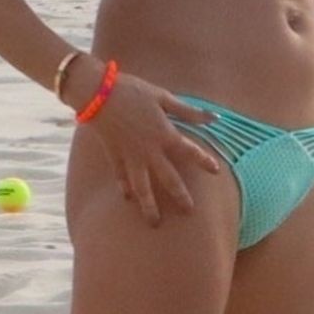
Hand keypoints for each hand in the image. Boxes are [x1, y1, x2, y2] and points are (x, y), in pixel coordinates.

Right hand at [87, 69, 222, 224]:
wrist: (97, 92)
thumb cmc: (132, 91)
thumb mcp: (163, 97)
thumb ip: (188, 111)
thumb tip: (214, 117)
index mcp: (164, 133)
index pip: (190, 151)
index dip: (204, 161)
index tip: (216, 172)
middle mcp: (149, 150)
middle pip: (168, 178)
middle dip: (180, 196)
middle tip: (189, 212)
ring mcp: (130, 156)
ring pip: (142, 187)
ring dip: (148, 206)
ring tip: (153, 222)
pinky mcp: (114, 155)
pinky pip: (121, 177)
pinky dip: (125, 188)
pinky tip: (128, 198)